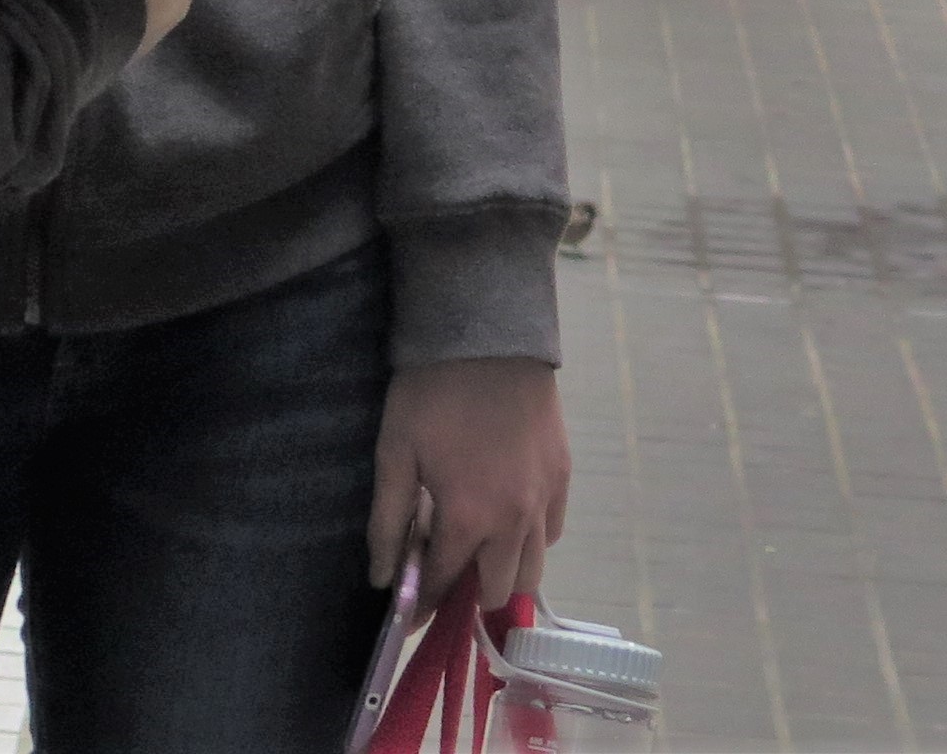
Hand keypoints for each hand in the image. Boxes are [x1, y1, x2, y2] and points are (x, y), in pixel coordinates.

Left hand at [368, 357, 568, 606]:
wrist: (488, 335)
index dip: (426, 603)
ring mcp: (545, 498)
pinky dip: (532, 538)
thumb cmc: (432, 392)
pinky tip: (508, 516)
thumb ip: (388, 522)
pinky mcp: (563, 474)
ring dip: (506, 569)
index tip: (413, 611)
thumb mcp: (395, 452)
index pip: (446, 585)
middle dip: (470, 592)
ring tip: (479, 545)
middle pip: (500, 590)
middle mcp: (514, 520)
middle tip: (446, 567)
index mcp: (468, 519)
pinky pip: (552, 531)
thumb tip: (383, 579)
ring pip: (535, 568)